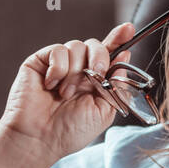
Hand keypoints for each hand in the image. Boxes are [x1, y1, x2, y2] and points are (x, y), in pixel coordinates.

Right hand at [0, 22, 135, 161]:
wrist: (39, 139)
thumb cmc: (69, 132)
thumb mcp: (104, 111)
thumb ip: (116, 84)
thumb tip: (124, 56)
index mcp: (94, 81)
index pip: (109, 54)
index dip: (119, 39)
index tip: (129, 29)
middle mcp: (77, 71)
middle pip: (95, 45)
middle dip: (99, 57)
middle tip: (95, 75)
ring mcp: (58, 65)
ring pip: (77, 46)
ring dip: (75, 72)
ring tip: (65, 94)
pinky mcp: (40, 62)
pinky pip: (58, 50)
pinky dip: (58, 68)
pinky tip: (51, 85)